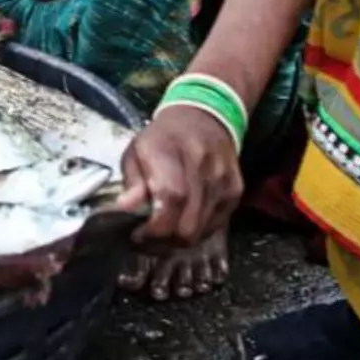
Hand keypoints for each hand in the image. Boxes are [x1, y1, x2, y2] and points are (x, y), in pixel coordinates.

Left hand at [109, 104, 243, 245]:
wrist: (204, 118)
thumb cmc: (162, 138)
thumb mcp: (135, 151)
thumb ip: (132, 182)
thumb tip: (124, 210)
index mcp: (173, 152)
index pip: (172, 199)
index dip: (155, 226)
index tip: (137, 235)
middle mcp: (203, 167)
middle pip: (188, 223)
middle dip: (164, 241)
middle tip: (146, 241)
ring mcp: (223, 181)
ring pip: (201, 231)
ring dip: (178, 241)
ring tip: (160, 234)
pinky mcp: (235, 192)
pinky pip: (215, 227)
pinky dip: (196, 232)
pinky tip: (180, 224)